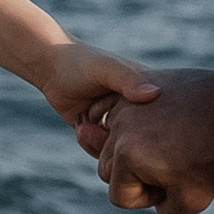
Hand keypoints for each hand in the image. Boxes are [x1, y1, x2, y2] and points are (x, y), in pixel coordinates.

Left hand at [30, 39, 160, 137]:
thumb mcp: (107, 68)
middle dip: (121, 140)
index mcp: (148, 92)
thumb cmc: (83, 62)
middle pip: (140, 141)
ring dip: (101, 143)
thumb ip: (129, 81)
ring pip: (120, 150)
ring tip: (87, 121)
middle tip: (101, 123)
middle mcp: (136, 110)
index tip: (128, 124)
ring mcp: (118, 123)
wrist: (50, 67)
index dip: (151, 130)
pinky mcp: (99, 132)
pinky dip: (90, 144)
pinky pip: (102, 151)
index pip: (162, 121)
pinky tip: (81, 127)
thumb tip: (154, 94)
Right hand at [93, 70, 213, 213]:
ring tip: (170, 150)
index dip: (147, 199)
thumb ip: (167, 213)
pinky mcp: (136, 87)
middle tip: (172, 169)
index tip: (175, 184)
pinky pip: (126, 118)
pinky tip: (167, 129)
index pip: (119, 197)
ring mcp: (127, 104)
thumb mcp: (195, 199)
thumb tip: (156, 204)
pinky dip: (138, 128)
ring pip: (115, 143)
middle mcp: (118, 128)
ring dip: (134, 153)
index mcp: (126, 156)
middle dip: (136, 177)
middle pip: (110, 170)